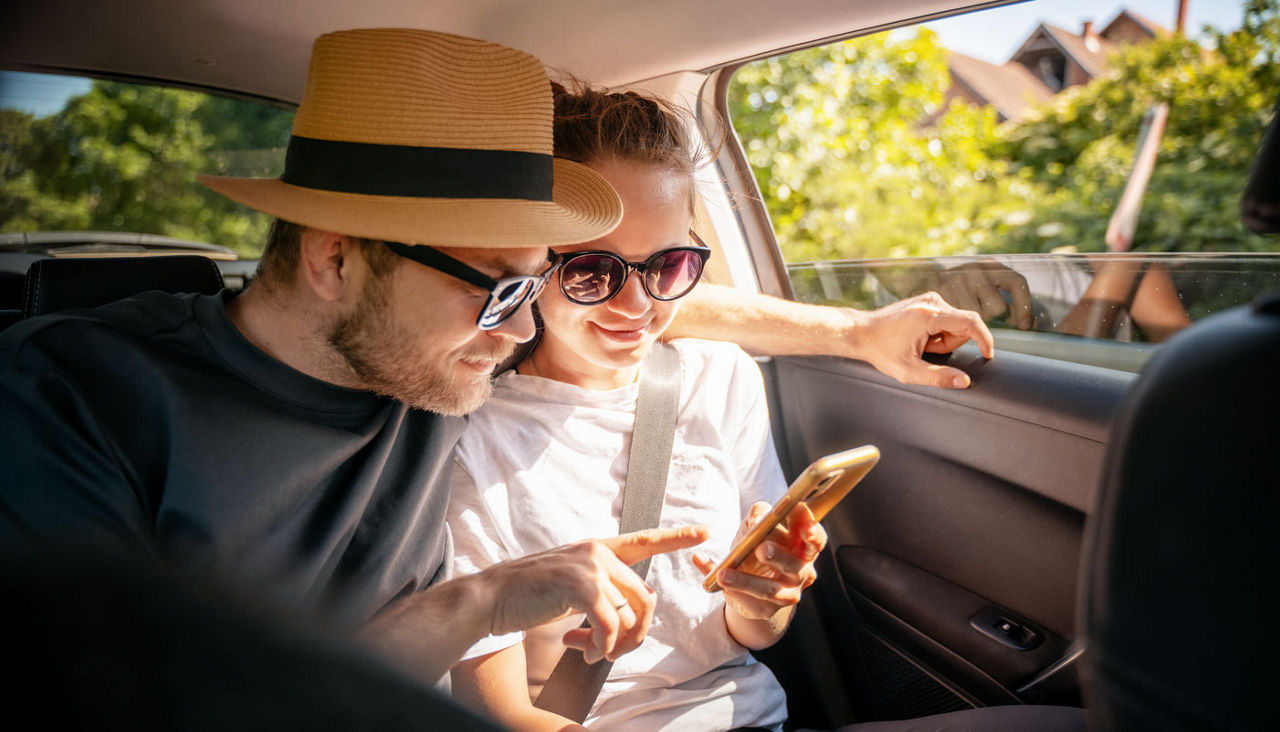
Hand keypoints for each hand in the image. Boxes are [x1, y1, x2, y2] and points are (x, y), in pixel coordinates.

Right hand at [486, 525, 707, 662]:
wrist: (492, 597)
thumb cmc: (530, 595)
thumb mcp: (571, 585)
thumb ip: (602, 590)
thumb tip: (629, 615)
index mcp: (597, 548)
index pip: (644, 540)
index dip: (676, 537)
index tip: (704, 533)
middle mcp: (598, 552)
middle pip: (645, 597)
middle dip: (636, 633)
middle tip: (610, 652)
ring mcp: (590, 566)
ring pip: (630, 615)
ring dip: (615, 645)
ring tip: (590, 652)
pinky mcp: (580, 586)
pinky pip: (610, 626)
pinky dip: (601, 648)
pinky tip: (585, 653)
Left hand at [692, 502, 825, 620]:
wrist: (750, 584)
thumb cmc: (758, 544)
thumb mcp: (757, 526)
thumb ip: (759, 516)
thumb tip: (759, 517)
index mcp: (803, 547)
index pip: (815, 539)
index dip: (811, 530)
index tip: (799, 520)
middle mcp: (801, 571)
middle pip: (793, 563)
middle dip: (778, 555)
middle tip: (762, 549)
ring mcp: (787, 592)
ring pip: (769, 589)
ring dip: (745, 581)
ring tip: (723, 574)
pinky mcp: (767, 608)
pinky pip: (750, 602)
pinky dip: (733, 592)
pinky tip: (717, 582)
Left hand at [846, 291, 994, 388]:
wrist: (860, 332)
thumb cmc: (880, 350)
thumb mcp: (908, 371)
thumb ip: (938, 377)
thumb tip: (963, 381)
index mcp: (929, 315)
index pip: (971, 322)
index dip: (984, 339)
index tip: (987, 355)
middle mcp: (932, 302)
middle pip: (962, 327)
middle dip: (949, 345)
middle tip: (925, 352)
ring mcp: (929, 299)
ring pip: (954, 324)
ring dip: (941, 340)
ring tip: (918, 345)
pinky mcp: (926, 302)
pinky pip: (945, 320)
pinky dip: (936, 333)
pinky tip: (918, 338)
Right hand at [932, 261, 1032, 328]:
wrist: (916, 283)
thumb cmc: (953, 292)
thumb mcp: (980, 286)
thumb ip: (999, 299)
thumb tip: (1024, 321)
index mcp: (990, 265)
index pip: (1016, 282)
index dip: (1024, 306)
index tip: (1024, 325)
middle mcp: (975, 269)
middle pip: (998, 306)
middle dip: (990, 318)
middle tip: (976, 318)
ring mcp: (958, 280)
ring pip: (979, 316)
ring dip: (972, 323)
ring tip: (958, 317)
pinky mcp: (942, 292)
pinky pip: (961, 320)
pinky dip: (956, 325)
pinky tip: (948, 319)